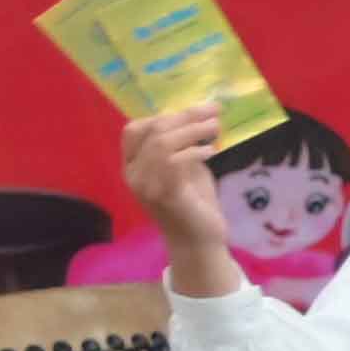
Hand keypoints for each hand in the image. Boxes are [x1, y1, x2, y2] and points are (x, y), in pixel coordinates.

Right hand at [118, 107, 238, 286]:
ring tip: (216, 127)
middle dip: (185, 116)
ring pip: (162, 143)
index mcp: (133, 165)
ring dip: (193, 130)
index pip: (133, 130)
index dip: (163, 115)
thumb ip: (183, 145)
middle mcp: (133, 175)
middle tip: (214, 111)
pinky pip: (175, 162)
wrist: (199, 240)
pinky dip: (196, 151)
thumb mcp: (186, 166)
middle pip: (152, 132)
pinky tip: (212, 150)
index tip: (195, 110)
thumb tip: (199, 114)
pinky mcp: (165, 195)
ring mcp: (146, 186)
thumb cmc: (194, 202)